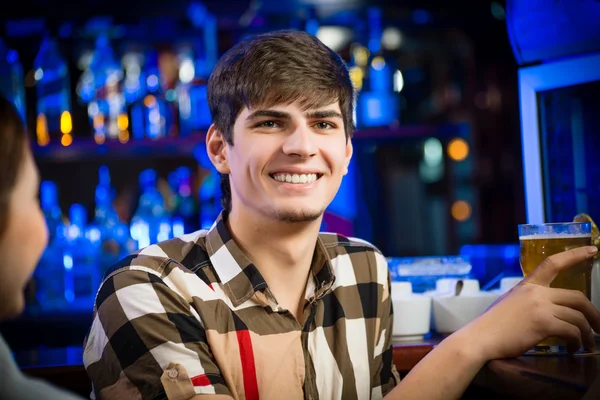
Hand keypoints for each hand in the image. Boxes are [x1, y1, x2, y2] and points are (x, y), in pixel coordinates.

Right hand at [464, 245, 599, 359]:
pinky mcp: (543, 323)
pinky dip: (577, 342)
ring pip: (578, 318)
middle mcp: (536, 292)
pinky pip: (572, 331)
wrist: (480, 337)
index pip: (553, 263)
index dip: (575, 255)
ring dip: (587, 334)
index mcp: (527, 285)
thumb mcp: (510, 303)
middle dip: (594, 314)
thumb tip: (547, 310)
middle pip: (578, 297)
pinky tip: (572, 348)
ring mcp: (540, 307)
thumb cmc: (492, 325)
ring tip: (585, 343)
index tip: (593, 250)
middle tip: (599, 326)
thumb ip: (528, 300)